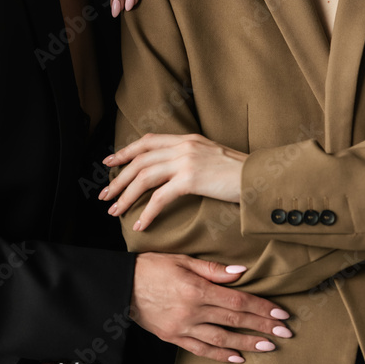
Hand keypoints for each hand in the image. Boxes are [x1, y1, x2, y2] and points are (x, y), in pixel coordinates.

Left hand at [102, 133, 245, 229]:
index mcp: (187, 139)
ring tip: (115, 211)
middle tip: (104, 195)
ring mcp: (187, 160)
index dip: (125, 151)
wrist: (260, 177)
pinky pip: (160, 197)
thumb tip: (174, 171)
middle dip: (119, 179)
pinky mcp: (192, 178)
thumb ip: (192, 157)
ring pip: (145, 177)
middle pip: (140, 160)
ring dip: (126, 195)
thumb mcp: (212, 156)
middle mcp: (183, 145)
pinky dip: (147, 212)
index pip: (147, 141)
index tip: (109, 162)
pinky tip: (140, 224)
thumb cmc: (240, 173)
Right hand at [131, 252, 292, 362]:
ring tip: (268, 346)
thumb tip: (240, 273)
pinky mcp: (173, 338)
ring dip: (247, 343)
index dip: (262, 308)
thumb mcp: (182, 260)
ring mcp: (182, 328)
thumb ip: (212, 270)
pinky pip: (201, 349)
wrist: (121, 286)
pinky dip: (220, 355)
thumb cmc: (152, 267)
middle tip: (286, 333)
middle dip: (263, 327)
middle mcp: (191, 311)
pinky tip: (237, 357)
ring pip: (221, 339)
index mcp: (196, 289)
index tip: (281, 314)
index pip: (238, 301)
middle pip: (234, 321)